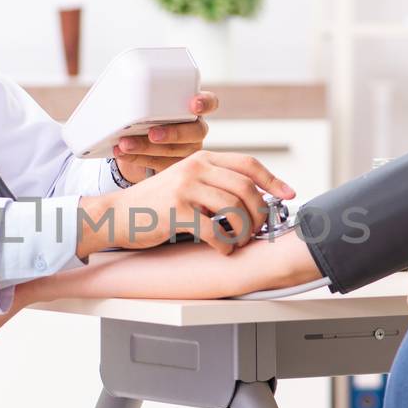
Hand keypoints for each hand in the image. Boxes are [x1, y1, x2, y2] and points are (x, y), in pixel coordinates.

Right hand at [78, 150, 294, 258]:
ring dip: (243, 231)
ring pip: (234, 210)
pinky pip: (214, 230)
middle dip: (259, 213)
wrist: (118, 214)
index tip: (289, 194)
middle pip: (246, 189)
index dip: (273, 181)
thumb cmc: (156, 204)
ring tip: (238, 241)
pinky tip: (222, 248)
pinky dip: (225, 243)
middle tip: (257, 230)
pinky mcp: (177, 210)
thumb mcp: (187, 183)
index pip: (248, 165)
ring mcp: (186, 188)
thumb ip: (215, 185)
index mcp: (202, 159)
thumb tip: (255, 201)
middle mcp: (196, 167)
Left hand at [112, 92, 218, 181]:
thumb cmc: (147, 117)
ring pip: (174, 151)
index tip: (194, 103)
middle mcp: (195, 130)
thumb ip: (144, 98)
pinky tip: (122, 153)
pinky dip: (138, 158)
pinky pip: (159, 165)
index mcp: (192, 108)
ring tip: (124, 144)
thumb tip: (115, 87)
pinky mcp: (175, 167)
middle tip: (153, 133)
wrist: (140, 143)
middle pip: (194, 132)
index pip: (210, 102)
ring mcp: (188, 150)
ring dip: (147, 147)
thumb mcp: (148, 104)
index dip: (205, 103)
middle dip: (172, 133)